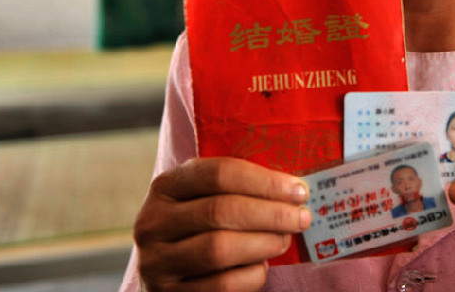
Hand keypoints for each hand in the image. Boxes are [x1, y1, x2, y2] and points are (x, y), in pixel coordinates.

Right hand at [134, 157, 310, 290]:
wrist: (167, 274)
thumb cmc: (199, 228)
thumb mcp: (204, 199)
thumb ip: (238, 190)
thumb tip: (295, 190)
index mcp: (165, 186)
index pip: (218, 173)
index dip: (265, 181)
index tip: (299, 190)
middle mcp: (153, 222)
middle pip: (221, 210)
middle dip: (271, 214)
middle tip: (302, 218)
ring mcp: (156, 261)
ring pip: (220, 248)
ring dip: (264, 243)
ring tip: (284, 240)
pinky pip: (221, 285)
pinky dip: (252, 275)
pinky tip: (262, 267)